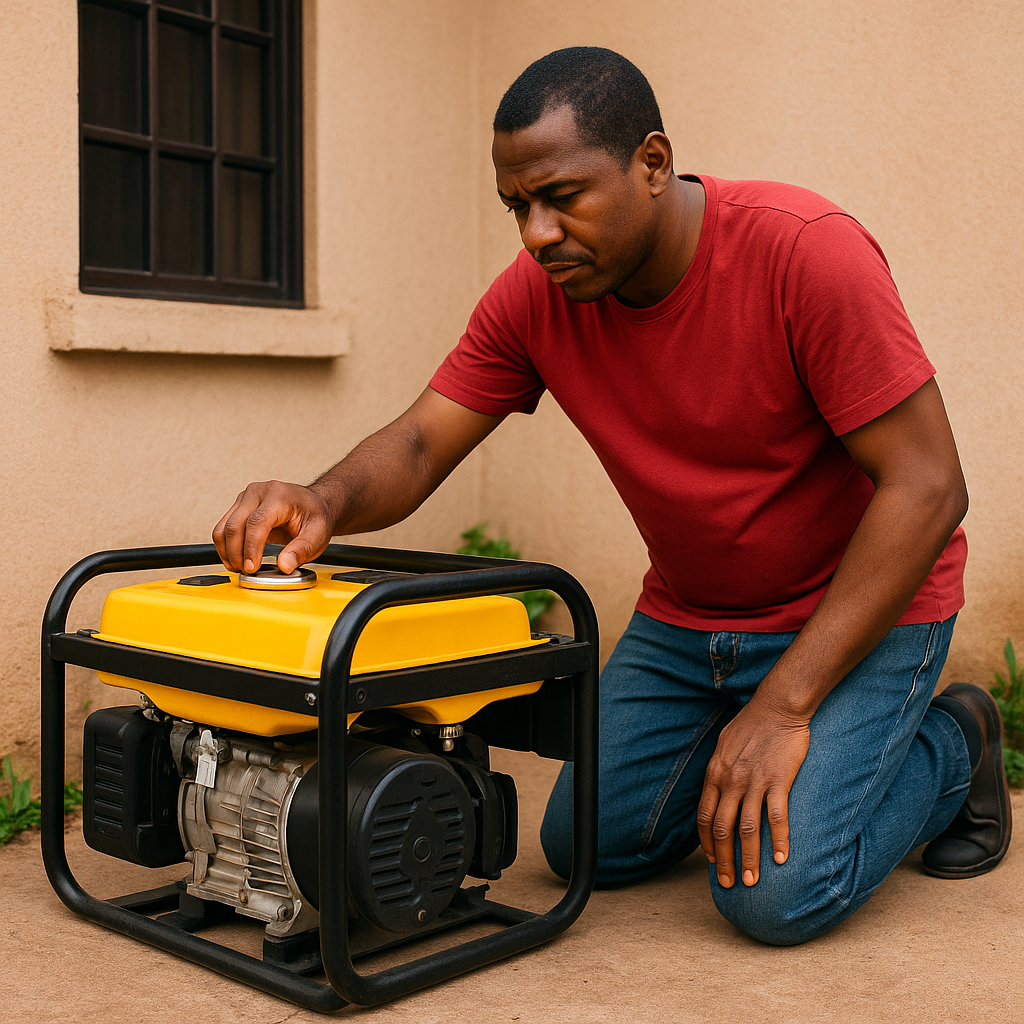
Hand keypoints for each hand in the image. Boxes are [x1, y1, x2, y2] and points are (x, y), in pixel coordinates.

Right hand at [212, 480, 335, 573]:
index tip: (252, 567)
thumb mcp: (317, 535)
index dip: (251, 548)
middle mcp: (258, 492)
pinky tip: (234, 560)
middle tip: (247, 571)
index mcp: (278, 496)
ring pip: (224, 526)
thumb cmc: (315, 516)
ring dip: (227, 551)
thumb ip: (302, 550)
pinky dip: (225, 546)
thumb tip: (284, 566)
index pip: (257, 522)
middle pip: (235, 524)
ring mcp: (245, 498)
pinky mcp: (239, 507)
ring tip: (239, 568)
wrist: (314, 504)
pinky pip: (223, 528)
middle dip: (237, 553)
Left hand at [696, 699, 810, 887]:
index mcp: (714, 773)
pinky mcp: (778, 781)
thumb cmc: (750, 724)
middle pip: (722, 829)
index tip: (712, 862)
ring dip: (748, 859)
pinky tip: (781, 859)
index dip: (707, 843)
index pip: (704, 817)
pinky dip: (778, 841)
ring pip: (747, 829)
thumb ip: (718, 770)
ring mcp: (754, 782)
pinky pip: (776, 817)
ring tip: (751, 881)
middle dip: (724, 860)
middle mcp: (730, 780)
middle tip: (730, 883)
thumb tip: (714, 792)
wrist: (777, 706)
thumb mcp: (723, 745)